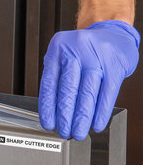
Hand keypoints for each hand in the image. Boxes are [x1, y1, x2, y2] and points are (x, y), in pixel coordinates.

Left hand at [39, 21, 139, 139]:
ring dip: (82, 117)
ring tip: (79, 132)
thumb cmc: (84, 49)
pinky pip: (107, 93)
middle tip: (64, 132)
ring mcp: (97, 57)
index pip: (50, 83)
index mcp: (58, 50)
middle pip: (68, 90)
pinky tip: (96, 123)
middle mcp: (76, 51)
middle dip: (65, 116)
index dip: (48, 107)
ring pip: (88, 93)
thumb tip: (53, 112)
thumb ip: (57, 77)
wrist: (112, 32)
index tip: (48, 124)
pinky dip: (101, 111)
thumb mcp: (64, 56)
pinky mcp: (115, 65)